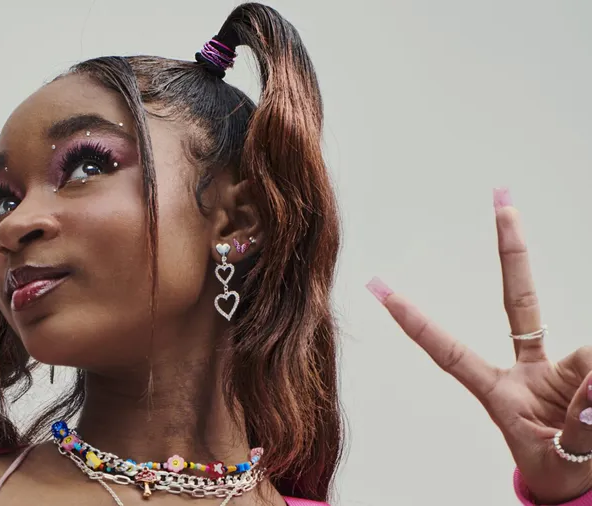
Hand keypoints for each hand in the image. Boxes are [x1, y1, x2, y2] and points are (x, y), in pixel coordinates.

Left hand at [368, 187, 591, 503]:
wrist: (583, 487)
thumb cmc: (557, 472)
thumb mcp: (558, 457)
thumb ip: (580, 421)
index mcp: (497, 393)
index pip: (449, 351)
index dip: (417, 322)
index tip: (380, 290)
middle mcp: (526, 370)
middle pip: (520, 300)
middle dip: (513, 251)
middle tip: (502, 202)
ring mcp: (560, 369)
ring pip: (586, 352)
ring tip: (585, 421)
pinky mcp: (590, 373)